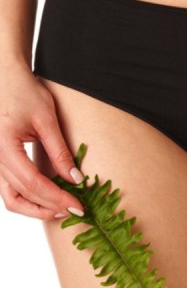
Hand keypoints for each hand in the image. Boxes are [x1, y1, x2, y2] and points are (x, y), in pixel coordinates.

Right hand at [0, 59, 85, 219]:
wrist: (3, 77)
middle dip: (50, 206)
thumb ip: (60, 151)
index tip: (77, 206)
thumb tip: (76, 180)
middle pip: (22, 195)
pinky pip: (9, 189)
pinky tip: (48, 198)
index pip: (33, 183)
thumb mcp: (46, 120)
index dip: (57, 198)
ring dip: (36, 208)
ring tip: (61, 209)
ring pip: (11, 198)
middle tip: (75, 210)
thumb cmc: (23, 92)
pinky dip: (28, 198)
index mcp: (4, 147)